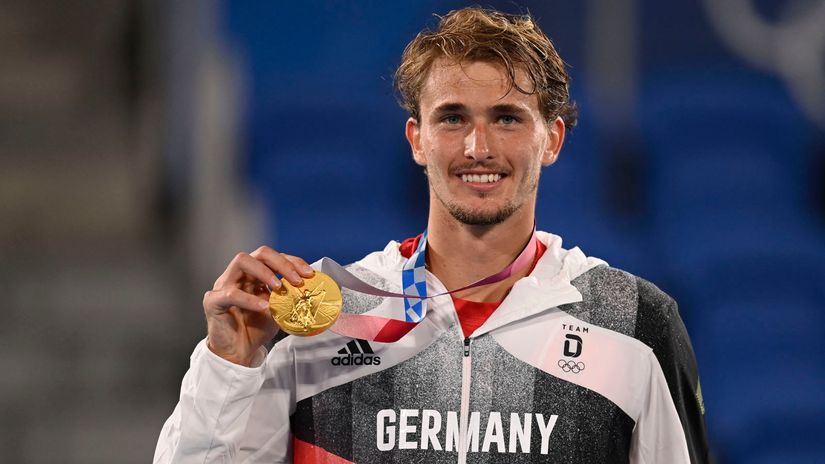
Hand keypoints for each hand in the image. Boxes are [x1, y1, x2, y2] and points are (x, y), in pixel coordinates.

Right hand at [202, 246, 314, 365]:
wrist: (238, 353)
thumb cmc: (255, 330)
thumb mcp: (279, 312)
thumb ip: (289, 299)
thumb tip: (311, 292)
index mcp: (254, 275)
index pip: (274, 258)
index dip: (293, 262)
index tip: (309, 274)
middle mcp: (239, 276)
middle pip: (259, 253)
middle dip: (282, 263)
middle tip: (297, 279)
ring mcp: (224, 285)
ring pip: (242, 261)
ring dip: (265, 271)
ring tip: (279, 287)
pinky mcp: (214, 301)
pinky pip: (231, 293)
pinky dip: (249, 299)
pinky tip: (263, 307)